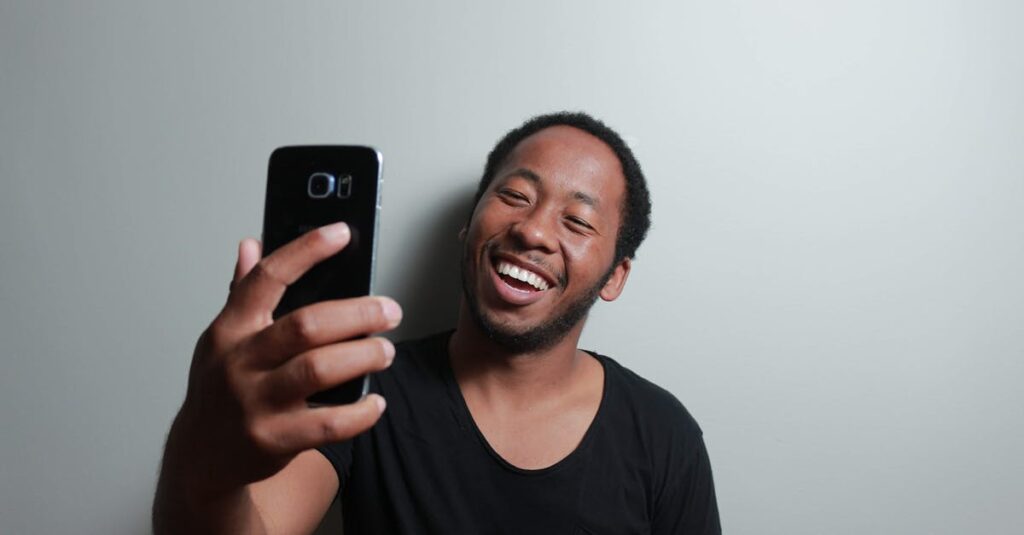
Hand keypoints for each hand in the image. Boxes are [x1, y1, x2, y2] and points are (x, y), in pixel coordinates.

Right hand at [172, 222, 400, 492]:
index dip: (305, 251)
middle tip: (389, 310)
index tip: (340, 233)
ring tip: (385, 351)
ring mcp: (256, 402)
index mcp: (230, 330)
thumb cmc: (219, 390)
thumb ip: (241, 292)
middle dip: (357, 313)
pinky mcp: (274, 439)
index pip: (267, 278)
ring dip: (363, 356)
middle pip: (305, 326)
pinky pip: (328, 424)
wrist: (200, 456)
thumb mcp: (221, 339)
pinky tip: (375, 402)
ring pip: (319, 370)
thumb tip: (251, 245)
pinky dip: (360, 413)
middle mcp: (240, 363)